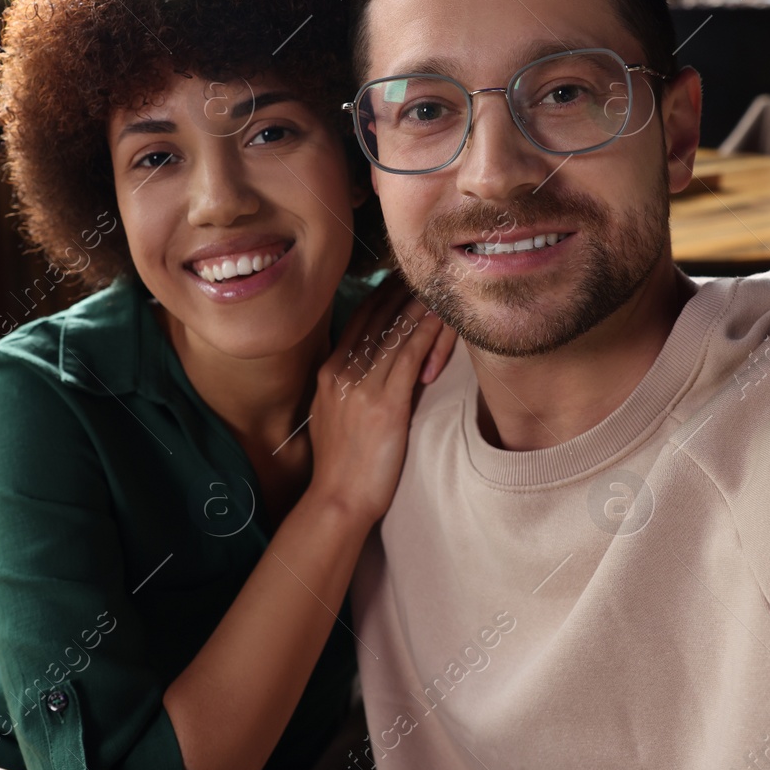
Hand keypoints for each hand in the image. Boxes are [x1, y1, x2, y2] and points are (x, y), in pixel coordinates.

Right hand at [306, 279, 455, 528]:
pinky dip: (426, 333)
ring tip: (438, 284)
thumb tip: (374, 369)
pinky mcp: (385, 404)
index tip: (399, 280)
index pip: (358, 323)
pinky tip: (440, 317)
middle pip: (375, 319)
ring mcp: (361, 387)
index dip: (381, 298)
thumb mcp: (335, 417)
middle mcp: (341, 373)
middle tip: (422, 270)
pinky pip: (409, 358)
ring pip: (394, 334)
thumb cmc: (341, 466)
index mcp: (328, 374)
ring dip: (418, 305)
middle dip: (400, 292)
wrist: (338, 499)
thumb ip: (351, 388)